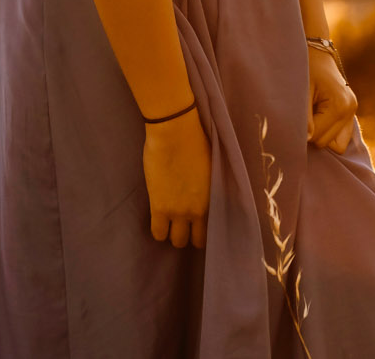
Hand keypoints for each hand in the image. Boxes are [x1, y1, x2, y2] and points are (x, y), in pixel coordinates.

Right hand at [143, 111, 209, 247]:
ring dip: (173, 234)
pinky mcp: (159, 207)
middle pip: (196, 241)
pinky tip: (158, 222)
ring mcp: (179, 211)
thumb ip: (211, 186)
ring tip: (169, 224)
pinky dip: (159, 232)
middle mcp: (199, 209)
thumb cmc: (195, 141)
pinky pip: (158, 233)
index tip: (199, 227)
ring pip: (177, 241)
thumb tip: (207, 194)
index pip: (215, 230)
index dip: (205, 230)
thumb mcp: (212, 167)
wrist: (174, 133)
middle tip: (183, 226)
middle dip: (190, 235)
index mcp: (215, 198)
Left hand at [307, 48, 357, 153]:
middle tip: (302, 115)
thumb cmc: (307, 69)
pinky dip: (330, 133)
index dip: (302, 132)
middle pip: (326, 143)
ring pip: (336, 144)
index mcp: (340, 105)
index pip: (317, 137)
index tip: (294, 118)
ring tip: (312, 117)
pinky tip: (320, 120)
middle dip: (312, 133)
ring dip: (322, 135)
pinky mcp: (351, 113)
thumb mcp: (302, 92)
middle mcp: (350, 110)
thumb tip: (306, 140)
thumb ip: (304, 118)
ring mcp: (353, 112)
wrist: (317, 52)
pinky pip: (342, 137)